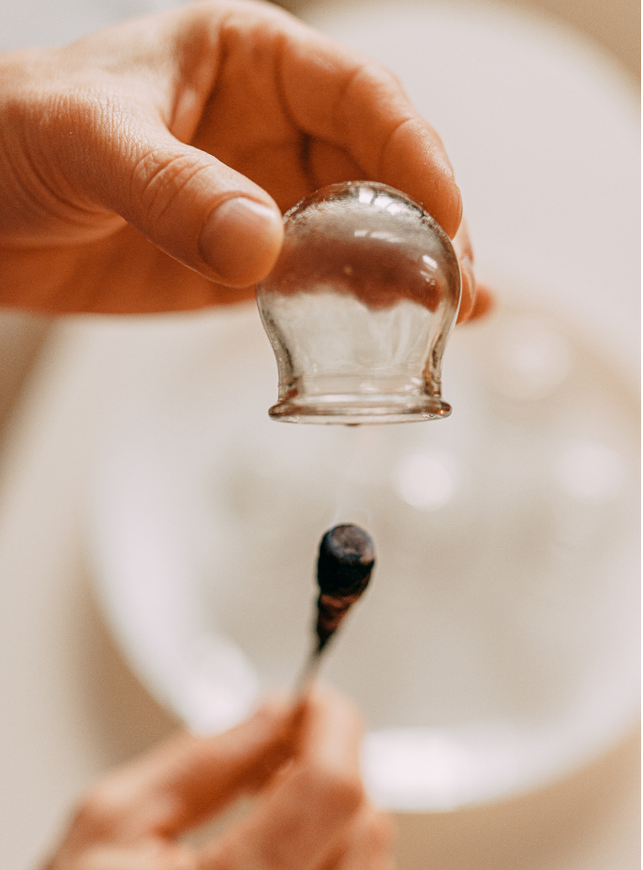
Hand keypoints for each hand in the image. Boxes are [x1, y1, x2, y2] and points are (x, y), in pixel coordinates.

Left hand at [0, 0, 487, 316]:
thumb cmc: (14, 132)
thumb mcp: (90, 140)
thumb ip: (173, 188)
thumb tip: (263, 246)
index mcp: (250, 61)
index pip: (359, 96)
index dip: (413, 151)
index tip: (443, 212)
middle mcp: (271, 129)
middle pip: (381, 171)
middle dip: (428, 227)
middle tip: (455, 286)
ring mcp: (262, 201)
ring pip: (362, 232)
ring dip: (411, 271)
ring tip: (451, 315)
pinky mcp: (244, 268)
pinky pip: (318, 283)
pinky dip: (364, 305)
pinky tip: (409, 326)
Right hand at [0, 689, 393, 869]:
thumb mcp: (114, 819)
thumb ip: (207, 758)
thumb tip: (278, 713)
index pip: (330, 793)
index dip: (333, 727)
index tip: (315, 699)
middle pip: (363, 821)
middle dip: (331, 760)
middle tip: (284, 735)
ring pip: (371, 860)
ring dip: (335, 805)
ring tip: (272, 788)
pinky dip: (333, 848)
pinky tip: (281, 833)